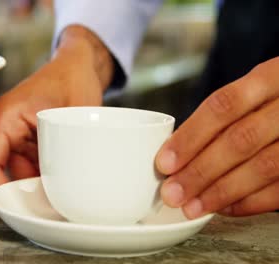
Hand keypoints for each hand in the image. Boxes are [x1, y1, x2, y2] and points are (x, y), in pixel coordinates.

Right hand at [0, 26, 114, 191]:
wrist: (79, 65)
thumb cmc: (72, 77)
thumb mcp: (70, 113)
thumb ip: (64, 147)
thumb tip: (65, 183)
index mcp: (5, 118)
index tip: (14, 206)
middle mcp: (6, 130)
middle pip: (3, 173)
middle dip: (22, 193)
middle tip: (46, 206)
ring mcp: (18, 137)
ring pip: (19, 174)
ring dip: (36, 187)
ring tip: (59, 195)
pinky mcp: (30, 142)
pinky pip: (32, 167)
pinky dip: (44, 178)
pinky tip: (62, 183)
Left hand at [157, 57, 278, 218]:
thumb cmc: (276, 100)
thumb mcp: (256, 90)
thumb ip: (223, 114)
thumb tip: (175, 151)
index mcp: (271, 77)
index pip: (223, 106)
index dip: (191, 137)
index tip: (164, 163)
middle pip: (241, 140)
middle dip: (200, 171)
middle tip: (172, 192)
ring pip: (264, 167)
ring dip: (221, 191)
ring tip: (192, 207)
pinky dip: (250, 202)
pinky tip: (223, 208)